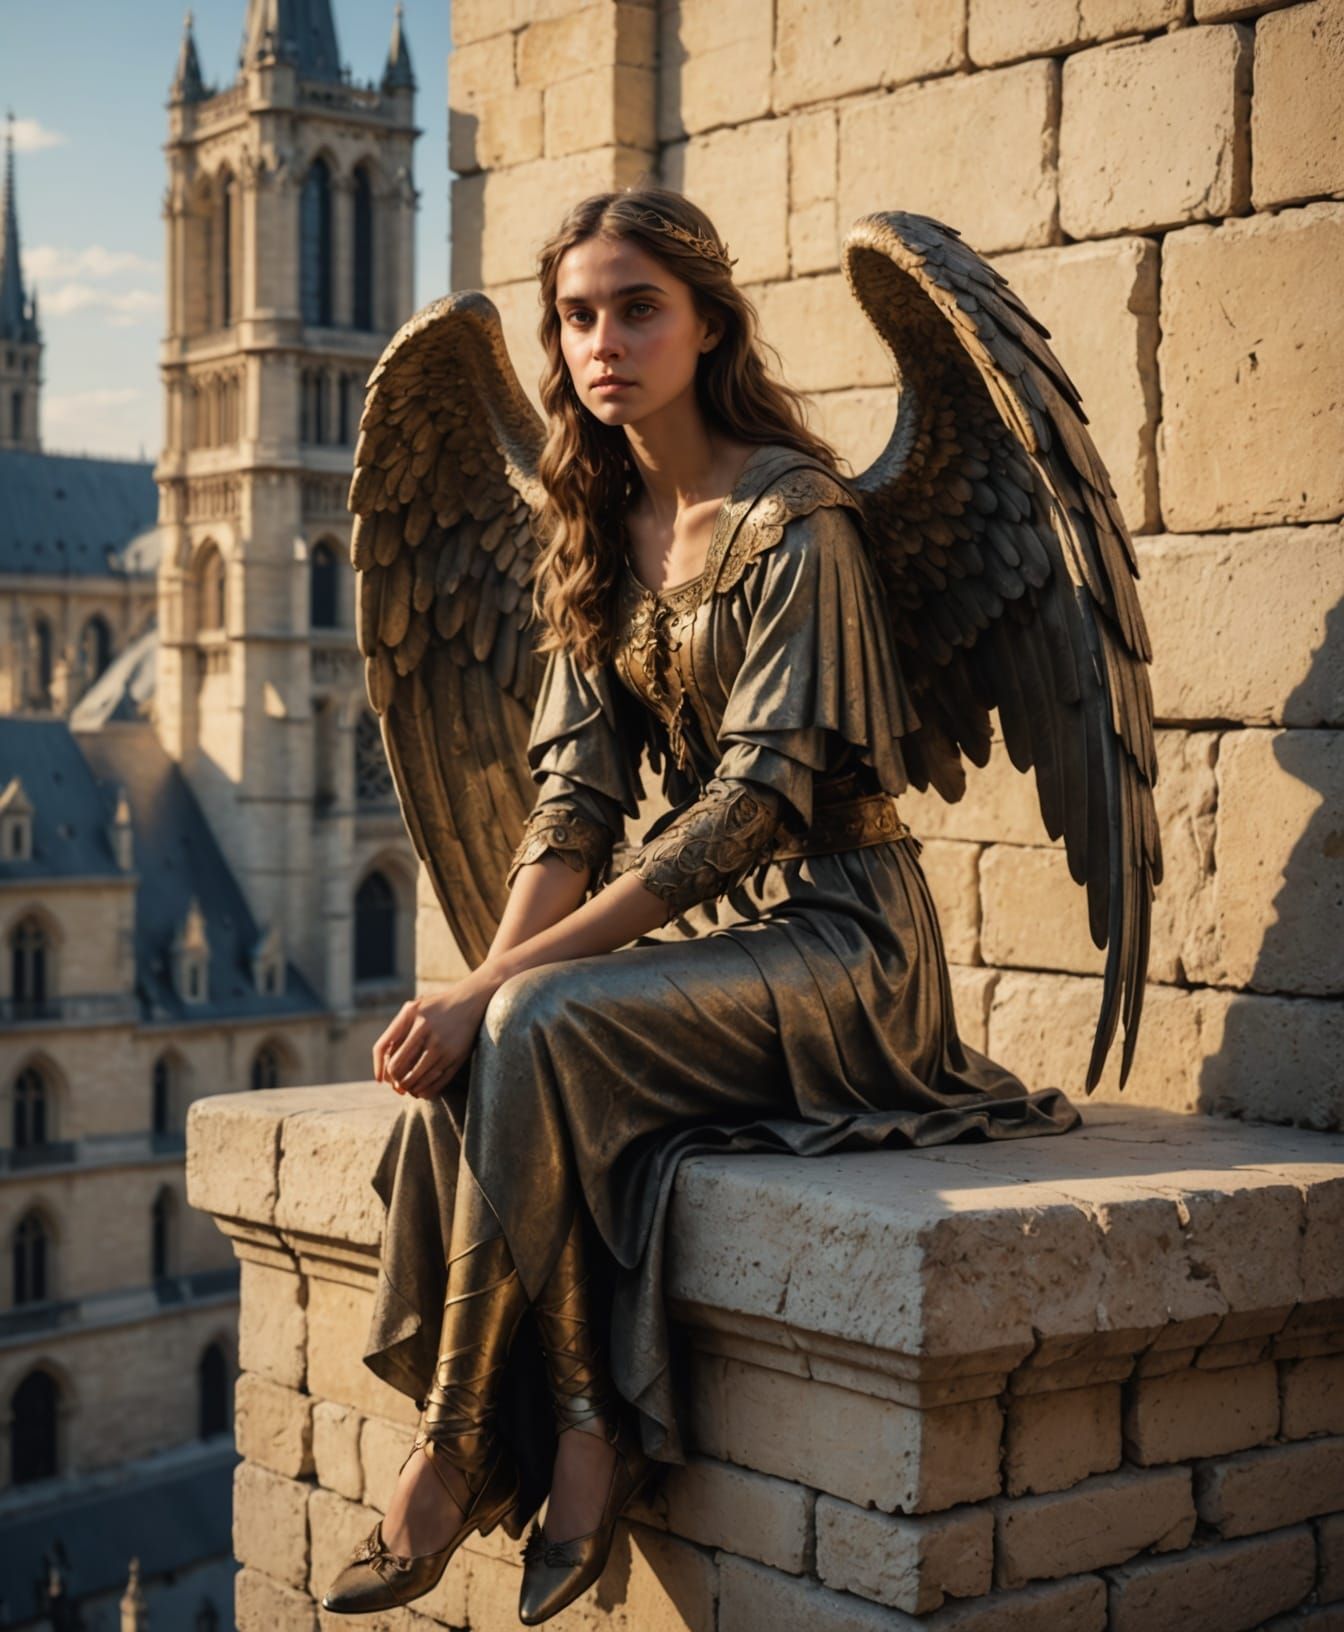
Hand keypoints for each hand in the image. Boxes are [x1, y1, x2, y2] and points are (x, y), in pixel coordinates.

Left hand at [373, 975, 495, 1098]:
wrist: (470, 1001)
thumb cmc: (435, 1008)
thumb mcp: (413, 1010)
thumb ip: (396, 1031)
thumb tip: (384, 1066)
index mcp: (411, 1016)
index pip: (384, 1048)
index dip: (380, 1068)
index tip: (381, 1080)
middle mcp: (425, 1029)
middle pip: (398, 1067)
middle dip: (395, 1081)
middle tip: (397, 1086)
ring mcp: (442, 1044)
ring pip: (416, 1078)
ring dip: (410, 1088)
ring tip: (409, 1089)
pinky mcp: (457, 1056)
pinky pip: (437, 1082)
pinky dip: (426, 1091)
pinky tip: (422, 1091)